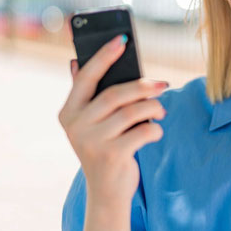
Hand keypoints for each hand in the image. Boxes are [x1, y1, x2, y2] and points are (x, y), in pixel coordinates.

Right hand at [58, 34, 168, 204]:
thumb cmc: (104, 147)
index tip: (122, 38)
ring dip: (153, 108)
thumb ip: (85, 94)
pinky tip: (155, 131)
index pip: (87, 76)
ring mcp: (92, 142)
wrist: (106, 191)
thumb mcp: (90, 122)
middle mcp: (75, 126)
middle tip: (163, 84)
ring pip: (132, 112)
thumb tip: (73, 61)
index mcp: (68, 112)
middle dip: (143, 86)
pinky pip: (143, 131)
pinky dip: (155, 128)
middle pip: (115, 94)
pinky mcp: (111, 156)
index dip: (105, 55)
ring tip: (161, 111)